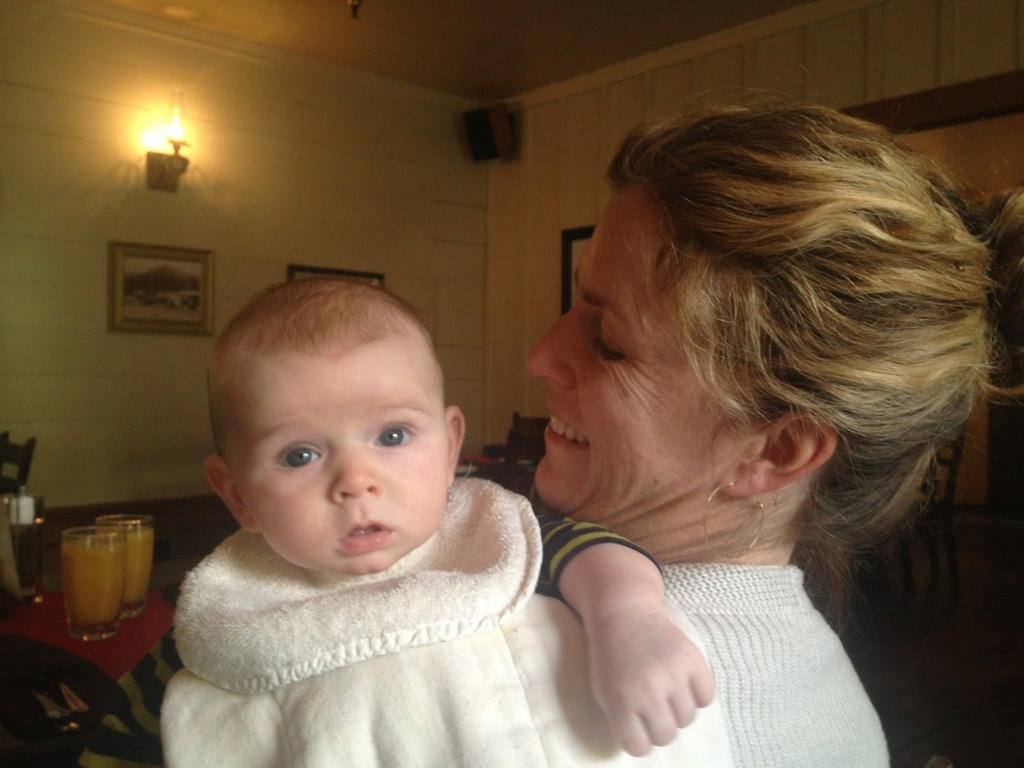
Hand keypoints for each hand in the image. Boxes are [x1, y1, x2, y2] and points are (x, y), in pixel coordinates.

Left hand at [587, 607, 714, 756]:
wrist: (625, 613)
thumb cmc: (611, 656)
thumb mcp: (603, 690)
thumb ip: (620, 720)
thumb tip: (644, 745)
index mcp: (620, 701)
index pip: (638, 747)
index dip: (640, 741)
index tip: (639, 729)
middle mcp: (648, 690)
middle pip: (666, 736)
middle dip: (660, 727)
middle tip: (654, 709)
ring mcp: (673, 674)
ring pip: (687, 719)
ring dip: (678, 711)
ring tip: (667, 691)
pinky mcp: (693, 659)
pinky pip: (706, 697)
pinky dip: (698, 695)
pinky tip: (684, 682)